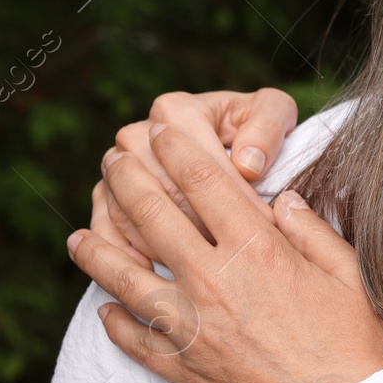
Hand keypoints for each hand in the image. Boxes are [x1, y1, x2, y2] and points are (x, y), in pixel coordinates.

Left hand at [68, 122, 382, 382]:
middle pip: (153, 218)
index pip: (206, 183)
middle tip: (114, 160)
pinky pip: (134, 341)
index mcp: (261, 251)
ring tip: (80, 235)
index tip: (160, 132)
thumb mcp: (354, 278)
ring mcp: (193, 329)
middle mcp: (216, 283)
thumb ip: (314, 232)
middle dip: (127, 181)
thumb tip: (283, 199)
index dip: (177, 150)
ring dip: (97, 250)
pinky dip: (115, 322)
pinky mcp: (184, 372)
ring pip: (125, 278)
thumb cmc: (359, 351)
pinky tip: (106, 308)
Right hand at [90, 89, 297, 268]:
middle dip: (198, 225)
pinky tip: (153, 271)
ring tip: (198, 270)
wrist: (233, 144)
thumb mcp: (274, 113)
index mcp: (177, 110)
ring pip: (132, 211)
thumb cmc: (256, 130)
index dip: (233, 195)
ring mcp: (117, 166)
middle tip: (231, 253)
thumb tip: (247, 162)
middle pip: (162, 190)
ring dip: (163, 243)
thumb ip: (267, 129)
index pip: (199, 161)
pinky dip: (126, 251)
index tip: (262, 222)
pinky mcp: (108, 196)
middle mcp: (139, 134)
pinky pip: (108, 227)